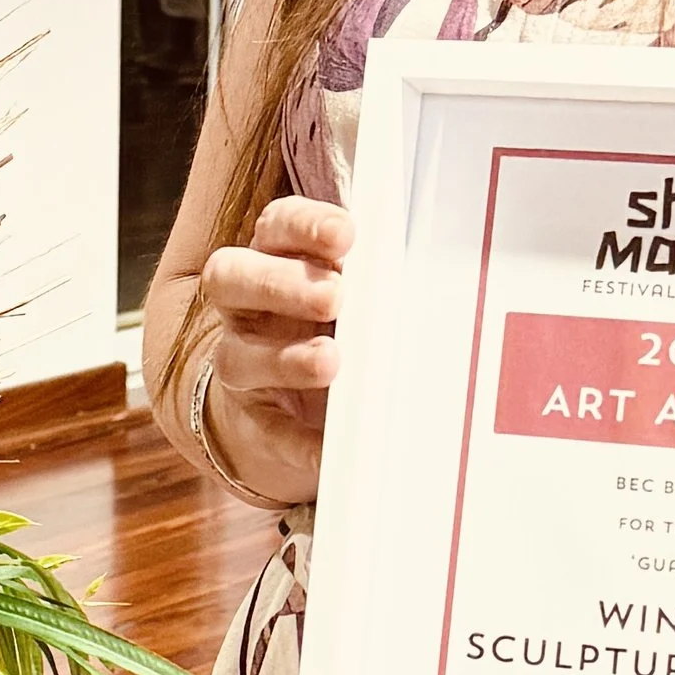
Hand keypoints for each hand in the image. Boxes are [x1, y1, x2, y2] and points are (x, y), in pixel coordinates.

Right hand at [192, 196, 352, 503]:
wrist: (294, 400)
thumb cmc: (337, 326)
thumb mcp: (356, 293)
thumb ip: (378, 277)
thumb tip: (442, 270)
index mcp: (275, 259)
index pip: (276, 227)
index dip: (304, 226)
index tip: (345, 235)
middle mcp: (247, 307)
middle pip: (232, 278)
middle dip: (281, 283)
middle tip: (334, 295)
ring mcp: (243, 363)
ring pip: (239, 356)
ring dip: (286, 358)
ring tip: (330, 361)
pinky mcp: (253, 421)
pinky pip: (268, 432)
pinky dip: (297, 441)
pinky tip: (328, 448)